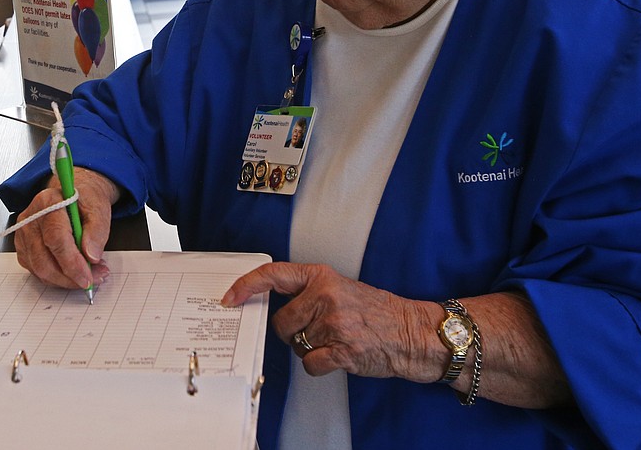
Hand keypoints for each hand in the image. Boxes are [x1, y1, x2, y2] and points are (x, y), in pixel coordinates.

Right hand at [13, 168, 119, 291]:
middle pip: (43, 259)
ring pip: (39, 270)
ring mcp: (23, 235)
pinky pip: (38, 273)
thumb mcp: (98, 209)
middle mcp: (30, 218)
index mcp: (47, 202)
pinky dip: (57, 278)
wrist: (72, 198)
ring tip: (88, 274)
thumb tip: (91, 256)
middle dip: (70, 277)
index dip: (72, 262)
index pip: (55, 237)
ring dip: (65, 280)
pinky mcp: (23, 249)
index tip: (88, 276)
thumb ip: (97, 231)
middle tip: (93, 279)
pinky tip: (73, 272)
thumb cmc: (84, 202)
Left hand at [222, 262, 434, 380]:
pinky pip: (310, 364)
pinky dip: (319, 366)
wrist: (410, 332)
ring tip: (336, 339)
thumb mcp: (339, 287)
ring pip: (296, 345)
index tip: (229, 298)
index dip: (246, 286)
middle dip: (292, 332)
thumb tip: (267, 303)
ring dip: (310, 348)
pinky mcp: (343, 351)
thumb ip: (307, 292)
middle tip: (317, 329)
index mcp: (321, 276)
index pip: (273, 275)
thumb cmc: (374, 311)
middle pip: (280, 322)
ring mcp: (334, 323)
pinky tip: (338, 356)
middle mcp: (325, 296)